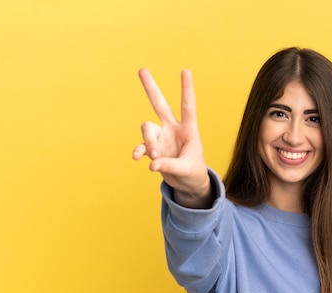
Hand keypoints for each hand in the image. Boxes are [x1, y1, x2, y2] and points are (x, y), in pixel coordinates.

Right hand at [133, 68, 211, 207]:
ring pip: (147, 128)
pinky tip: (138, 158)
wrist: (188, 184)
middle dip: (151, 88)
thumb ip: (170, 165)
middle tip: (142, 69)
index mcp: (189, 129)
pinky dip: (139, 151)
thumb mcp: (187, 169)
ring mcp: (161, 138)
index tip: (185, 71)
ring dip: (148, 141)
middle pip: (160, 104)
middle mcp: (173, 129)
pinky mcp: (153, 149)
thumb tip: (152, 163)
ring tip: (154, 155)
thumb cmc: (194, 172)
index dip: (186, 89)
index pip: (188, 106)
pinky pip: (141, 146)